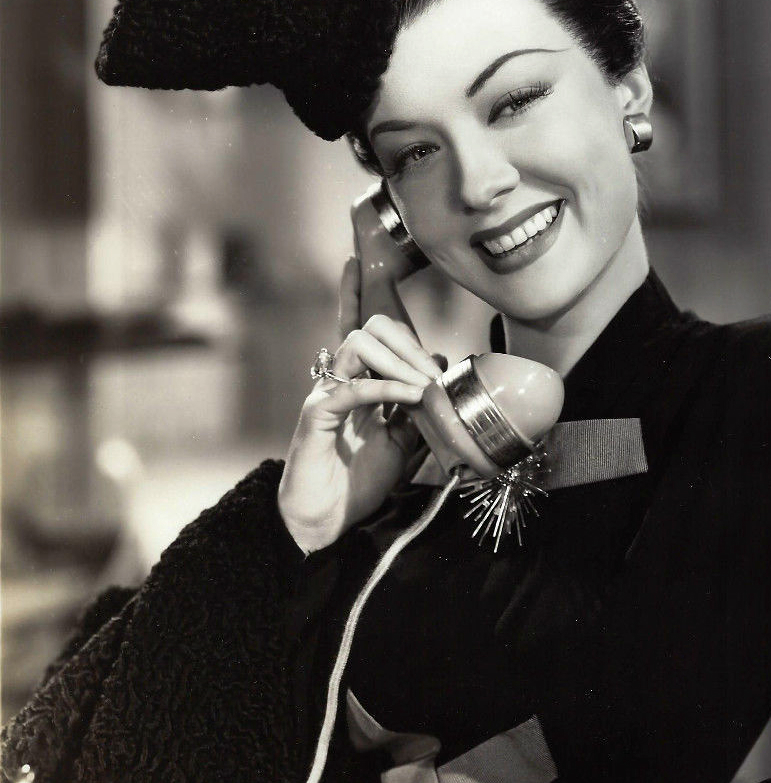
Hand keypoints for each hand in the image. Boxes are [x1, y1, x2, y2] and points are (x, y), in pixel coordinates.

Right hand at [277, 197, 441, 554]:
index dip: (355, 294)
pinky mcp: (318, 416)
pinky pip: (351, 388)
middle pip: (366, 330)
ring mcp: (326, 395)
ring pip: (357, 347)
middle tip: (432, 372)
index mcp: (358, 383)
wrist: (327, 522)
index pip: (360, 330)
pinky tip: (409, 397)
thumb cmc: (359, 482)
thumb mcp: (405, 443)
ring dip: (398, 362)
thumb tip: (440, 366)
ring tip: (423, 387)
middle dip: (404, 341)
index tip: (355, 260)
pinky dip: (385, 388)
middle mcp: (339, 381)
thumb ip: (420, 406)